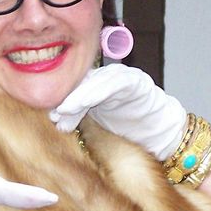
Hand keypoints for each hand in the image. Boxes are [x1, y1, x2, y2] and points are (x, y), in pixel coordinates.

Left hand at [49, 64, 186, 159]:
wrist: (159, 133)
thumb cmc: (128, 127)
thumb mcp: (97, 121)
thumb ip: (78, 116)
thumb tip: (54, 120)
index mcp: (97, 83)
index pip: (75, 87)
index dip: (62, 99)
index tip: (51, 115)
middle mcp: (109, 77)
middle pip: (83, 82)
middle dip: (68, 98)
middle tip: (55, 114)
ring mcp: (123, 77)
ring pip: (96, 81)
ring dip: (79, 96)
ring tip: (65, 111)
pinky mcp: (137, 81)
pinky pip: (116, 83)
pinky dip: (99, 91)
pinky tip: (85, 103)